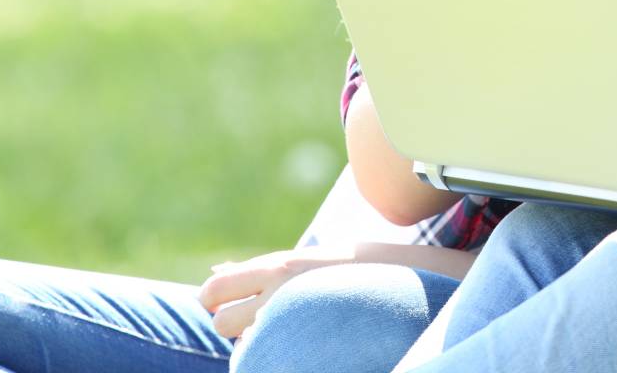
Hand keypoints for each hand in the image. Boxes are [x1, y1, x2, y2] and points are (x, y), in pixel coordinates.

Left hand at [198, 247, 354, 348]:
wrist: (403, 282)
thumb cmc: (351, 267)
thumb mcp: (304, 260)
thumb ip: (260, 270)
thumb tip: (218, 272)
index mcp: (278, 266)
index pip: (214, 290)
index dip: (212, 301)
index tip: (227, 303)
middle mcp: (280, 293)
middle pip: (220, 323)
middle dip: (231, 326)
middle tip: (257, 320)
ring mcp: (294, 320)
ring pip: (244, 347)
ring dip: (253, 342)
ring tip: (285, 331)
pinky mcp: (307, 345)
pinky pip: (271, 358)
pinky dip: (276, 355)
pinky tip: (299, 345)